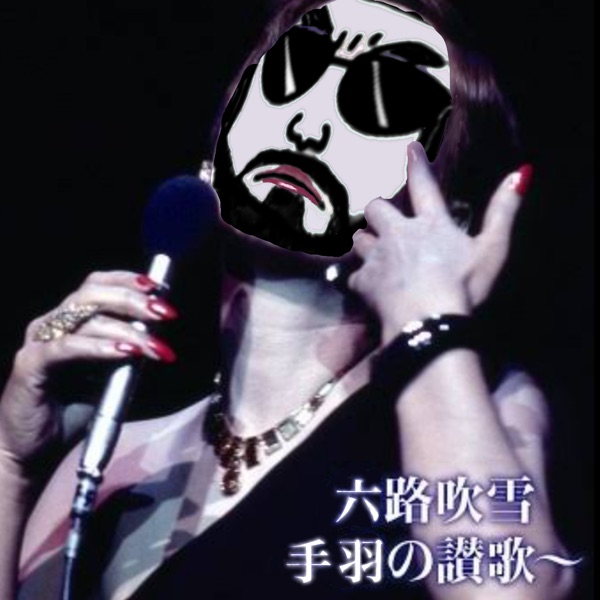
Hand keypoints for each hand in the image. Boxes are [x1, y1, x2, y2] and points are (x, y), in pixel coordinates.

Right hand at [0, 270, 177, 479]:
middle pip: (92, 294)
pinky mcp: (30, 365)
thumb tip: (159, 335)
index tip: (159, 287)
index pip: (98, 285)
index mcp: (70, 321)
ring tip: (154, 345)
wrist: (34, 451)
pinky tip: (125, 353)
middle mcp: (51, 323)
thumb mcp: (109, 375)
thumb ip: (127, 352)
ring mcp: (39, 341)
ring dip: (127, 330)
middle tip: (165, 313)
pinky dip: (99, 348)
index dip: (127, 280)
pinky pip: (67, 348)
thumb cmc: (71, 409)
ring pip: (85, 319)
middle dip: (133, 300)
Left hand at [348, 142, 530, 343]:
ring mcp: (378, 257)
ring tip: (371, 253)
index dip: (417, 165)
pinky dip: (358, 280)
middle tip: (382, 222)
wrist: (428, 319)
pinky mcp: (364, 281)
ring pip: (359, 239)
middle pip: (375, 208)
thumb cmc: (464, 286)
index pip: (423, 185)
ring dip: (364, 243)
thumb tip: (521, 173)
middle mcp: (399, 233)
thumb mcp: (493, 249)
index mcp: (431, 224)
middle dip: (377, 212)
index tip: (410, 149)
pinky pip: (353, 275)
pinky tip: (365, 287)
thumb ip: (503, 211)